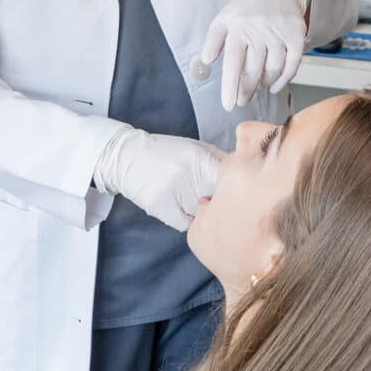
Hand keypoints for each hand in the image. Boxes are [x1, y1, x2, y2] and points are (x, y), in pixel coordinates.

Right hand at [92, 126, 224, 230]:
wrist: (127, 156)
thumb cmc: (166, 151)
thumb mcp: (195, 147)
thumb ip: (219, 159)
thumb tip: (244, 172)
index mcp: (198, 157)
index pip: (230, 178)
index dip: (237, 186)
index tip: (237, 189)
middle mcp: (186, 175)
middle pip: (219, 199)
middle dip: (224, 201)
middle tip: (221, 199)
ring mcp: (172, 193)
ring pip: (204, 214)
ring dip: (206, 211)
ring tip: (198, 201)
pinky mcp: (160, 208)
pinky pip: (187, 223)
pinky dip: (189, 219)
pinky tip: (185, 208)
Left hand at [201, 0, 306, 111]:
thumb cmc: (247, 8)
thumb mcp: (224, 18)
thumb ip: (213, 39)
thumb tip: (206, 60)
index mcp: (238, 28)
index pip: (233, 62)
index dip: (231, 86)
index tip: (228, 104)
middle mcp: (259, 30)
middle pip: (253, 70)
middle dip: (246, 90)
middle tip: (242, 100)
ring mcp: (279, 33)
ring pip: (273, 70)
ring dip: (264, 84)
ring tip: (258, 87)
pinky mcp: (296, 35)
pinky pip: (292, 65)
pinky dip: (284, 79)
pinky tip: (275, 86)